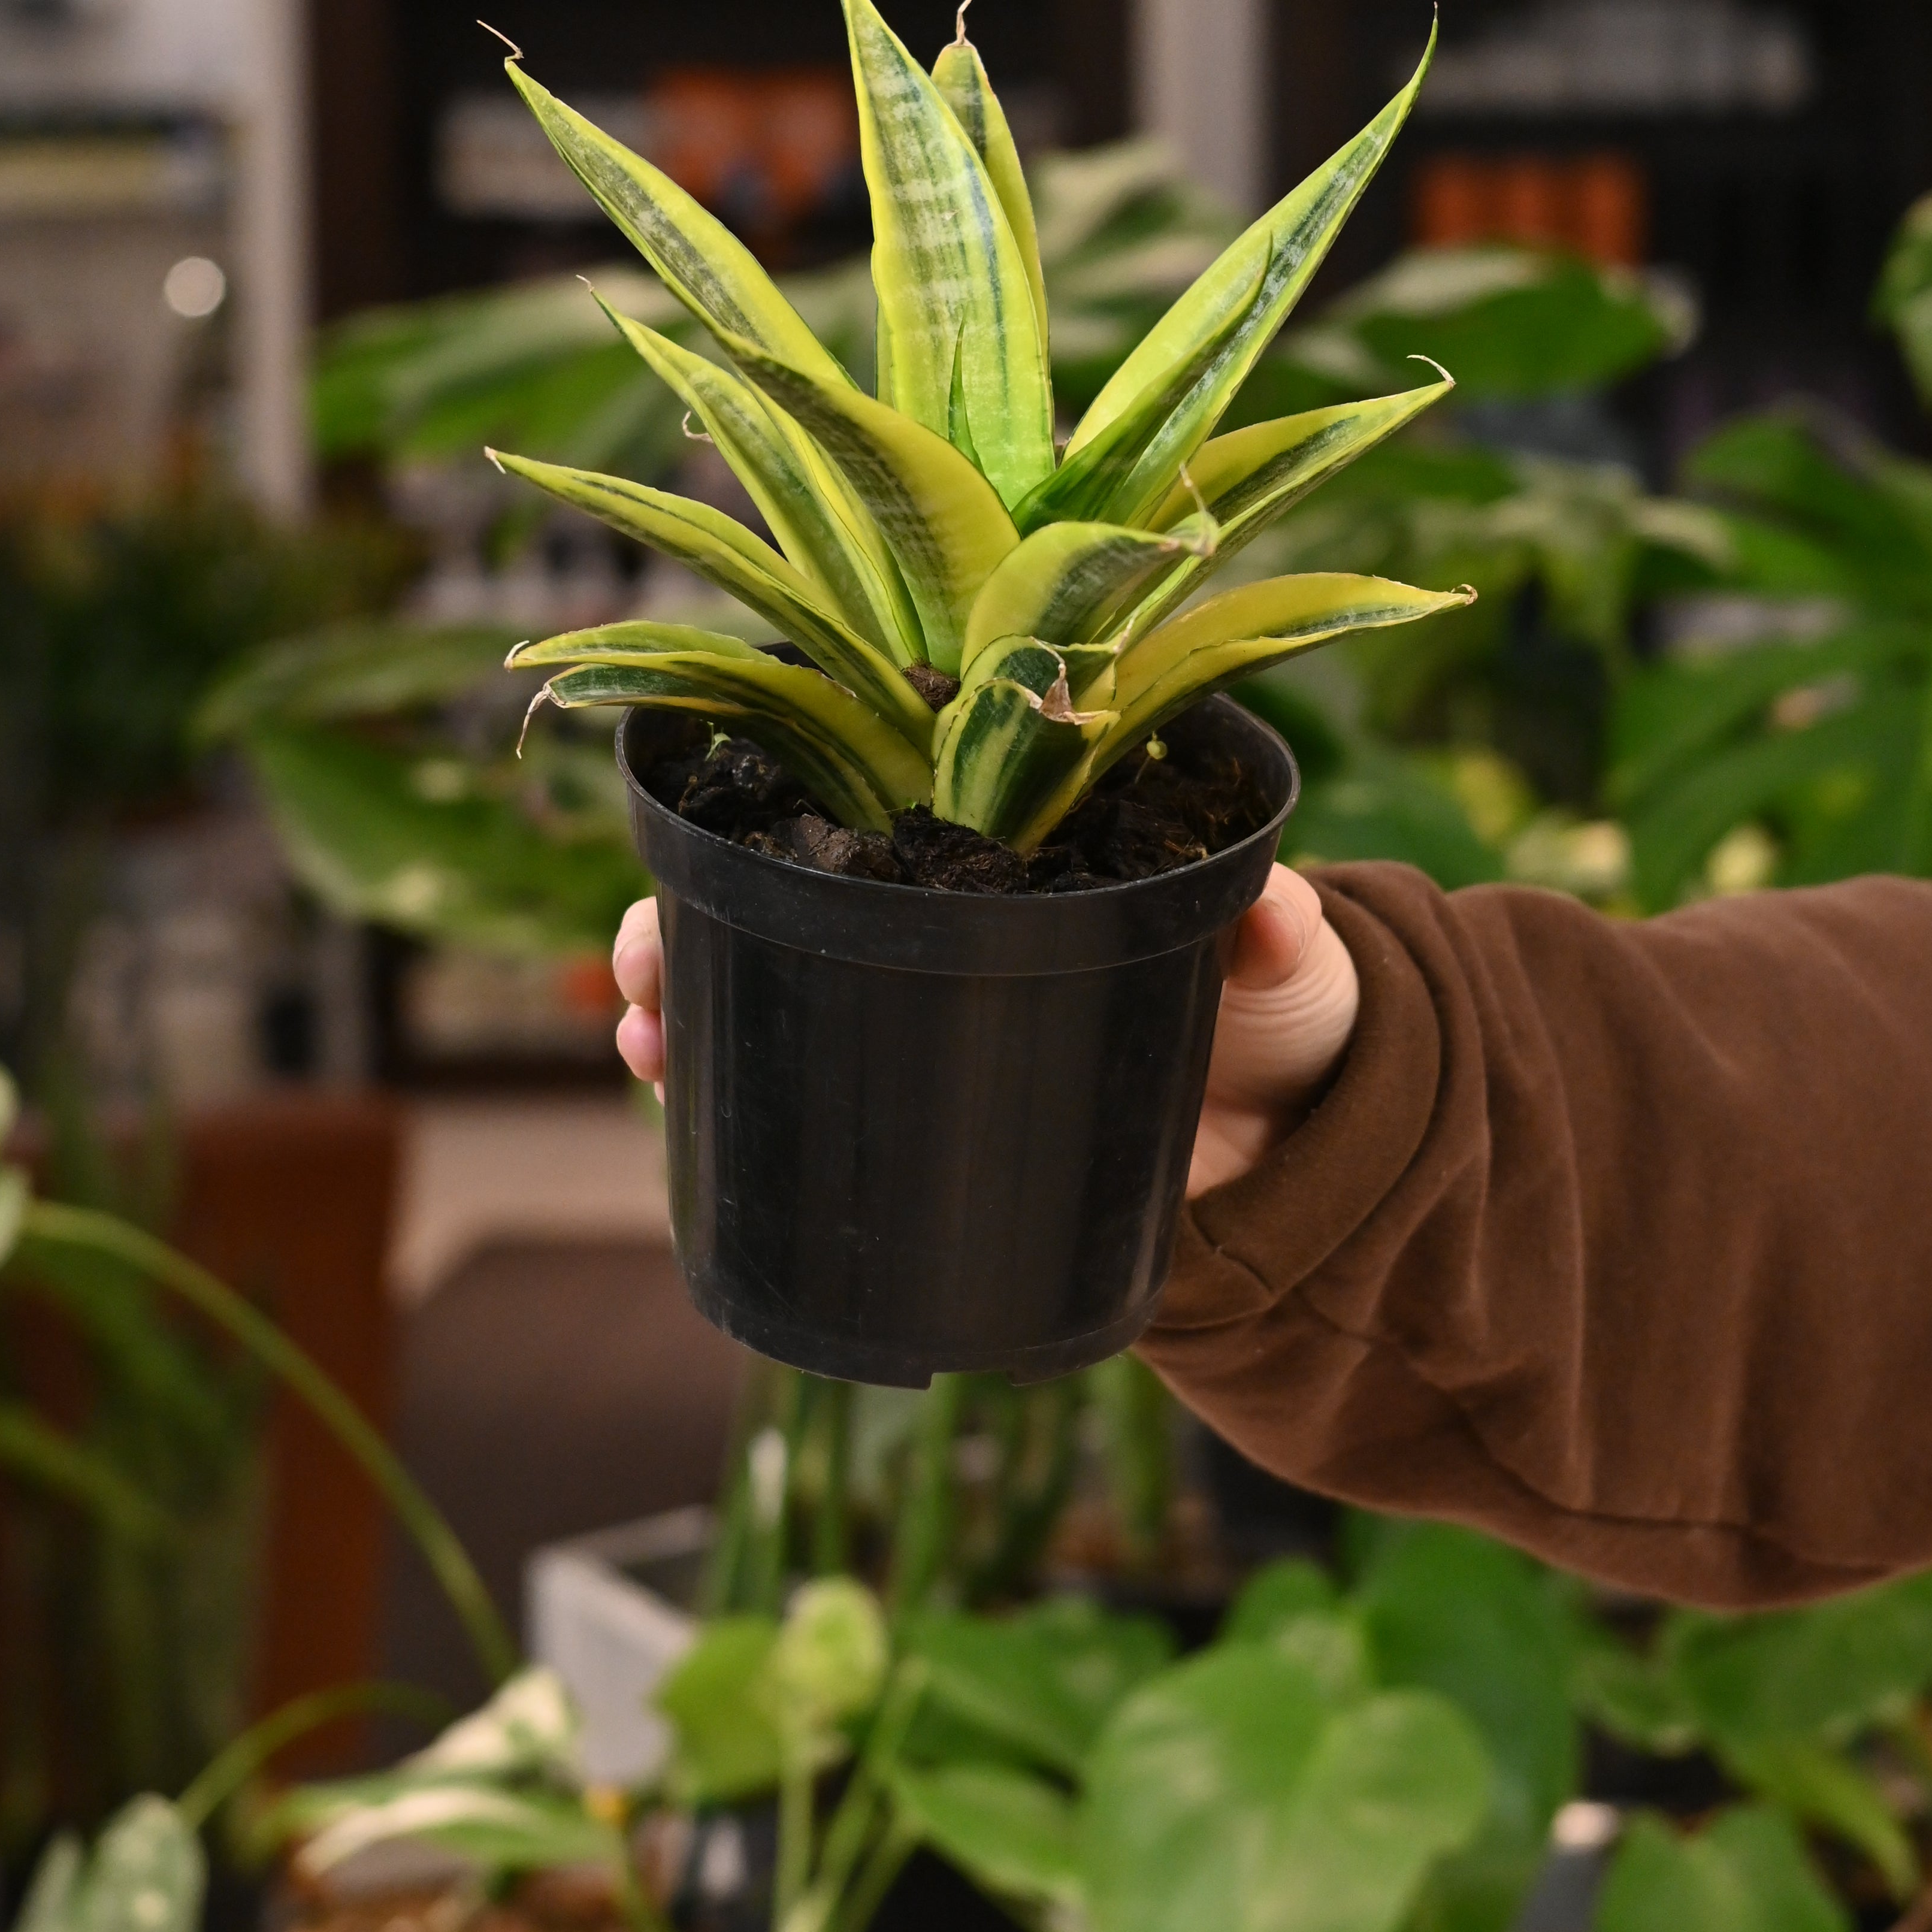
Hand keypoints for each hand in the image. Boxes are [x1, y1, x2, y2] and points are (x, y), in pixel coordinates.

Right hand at [611, 861, 1358, 1188]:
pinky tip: (666, 1095)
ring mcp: (925, 999)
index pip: (874, 793)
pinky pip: (801, 1078)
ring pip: (767, 975)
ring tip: (635, 1038)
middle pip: (784, 884)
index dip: (778, 801)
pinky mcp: (925, 1093)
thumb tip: (1270, 912)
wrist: (1299, 1138)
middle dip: (684, 909)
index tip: (705, 827)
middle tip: (632, 957)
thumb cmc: (1286, 1012)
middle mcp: (947, 908)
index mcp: (1017, 844)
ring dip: (680, 993)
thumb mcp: (1287, 965)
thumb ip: (1274, 932)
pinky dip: (723, 1083)